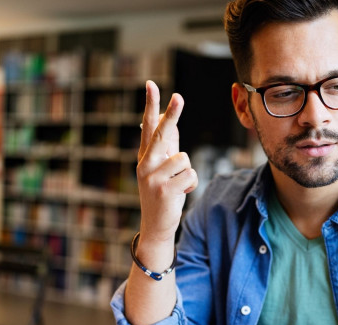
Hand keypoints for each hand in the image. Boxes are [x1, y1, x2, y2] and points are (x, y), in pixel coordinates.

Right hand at [136, 81, 198, 244]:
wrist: (156, 226)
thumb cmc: (163, 194)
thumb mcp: (164, 168)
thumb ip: (167, 146)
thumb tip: (170, 121)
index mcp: (145, 156)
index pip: (148, 125)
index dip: (151, 105)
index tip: (152, 85)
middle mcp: (145, 164)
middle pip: (162, 133)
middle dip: (172, 115)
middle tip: (179, 96)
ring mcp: (153, 177)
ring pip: (184, 160)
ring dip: (188, 174)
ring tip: (178, 186)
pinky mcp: (164, 190)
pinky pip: (191, 175)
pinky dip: (191, 185)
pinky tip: (181, 193)